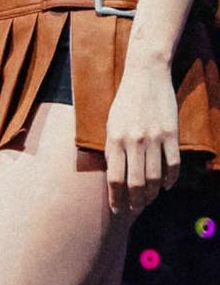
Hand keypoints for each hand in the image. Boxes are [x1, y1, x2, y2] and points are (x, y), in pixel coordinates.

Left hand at [105, 59, 180, 216]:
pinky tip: (166, 186)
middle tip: (135, 209)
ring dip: (152, 194)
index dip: (115, 199)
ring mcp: (154, 138)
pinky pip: (172, 164)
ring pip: (154, 177)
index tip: (116, 209)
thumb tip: (113, 175)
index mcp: (115, 139)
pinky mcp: (171, 134)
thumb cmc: (125, 101)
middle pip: (135, 183)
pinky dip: (170, 180)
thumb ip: (112, 148)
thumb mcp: (110, 123)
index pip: (114, 179)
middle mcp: (133, 141)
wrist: (146, 75)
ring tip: (149, 199)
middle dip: (134, 202)